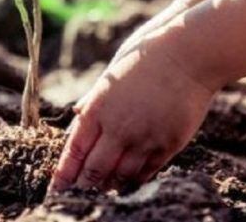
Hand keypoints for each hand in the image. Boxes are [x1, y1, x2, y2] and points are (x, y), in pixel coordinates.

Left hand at [49, 20, 216, 191]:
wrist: (188, 53)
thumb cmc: (146, 57)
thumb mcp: (111, 75)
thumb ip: (95, 99)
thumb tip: (78, 115)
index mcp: (98, 108)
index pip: (74, 150)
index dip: (64, 173)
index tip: (57, 187)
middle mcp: (118, 128)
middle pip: (95, 169)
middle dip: (85, 184)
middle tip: (80, 192)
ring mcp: (145, 138)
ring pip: (121, 175)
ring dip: (110, 184)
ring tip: (104, 189)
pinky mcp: (169, 143)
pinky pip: (148, 170)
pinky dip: (136, 178)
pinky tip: (130, 180)